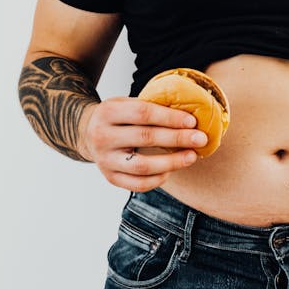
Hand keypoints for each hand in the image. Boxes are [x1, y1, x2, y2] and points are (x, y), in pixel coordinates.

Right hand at [77, 97, 207, 191]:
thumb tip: (189, 118)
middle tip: (200, 139)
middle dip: (177, 139)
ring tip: (192, 156)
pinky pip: (138, 184)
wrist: (87, 134)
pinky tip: (171, 170)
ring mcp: (105, 160)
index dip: (170, 118)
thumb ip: (150, 108)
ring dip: (172, 162)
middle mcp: (103, 136)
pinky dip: (158, 179)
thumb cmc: (118, 117)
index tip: (192, 121)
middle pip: (145, 138)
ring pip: (143, 166)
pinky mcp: (110, 178)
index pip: (143, 113)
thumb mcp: (127, 103)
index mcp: (108, 112)